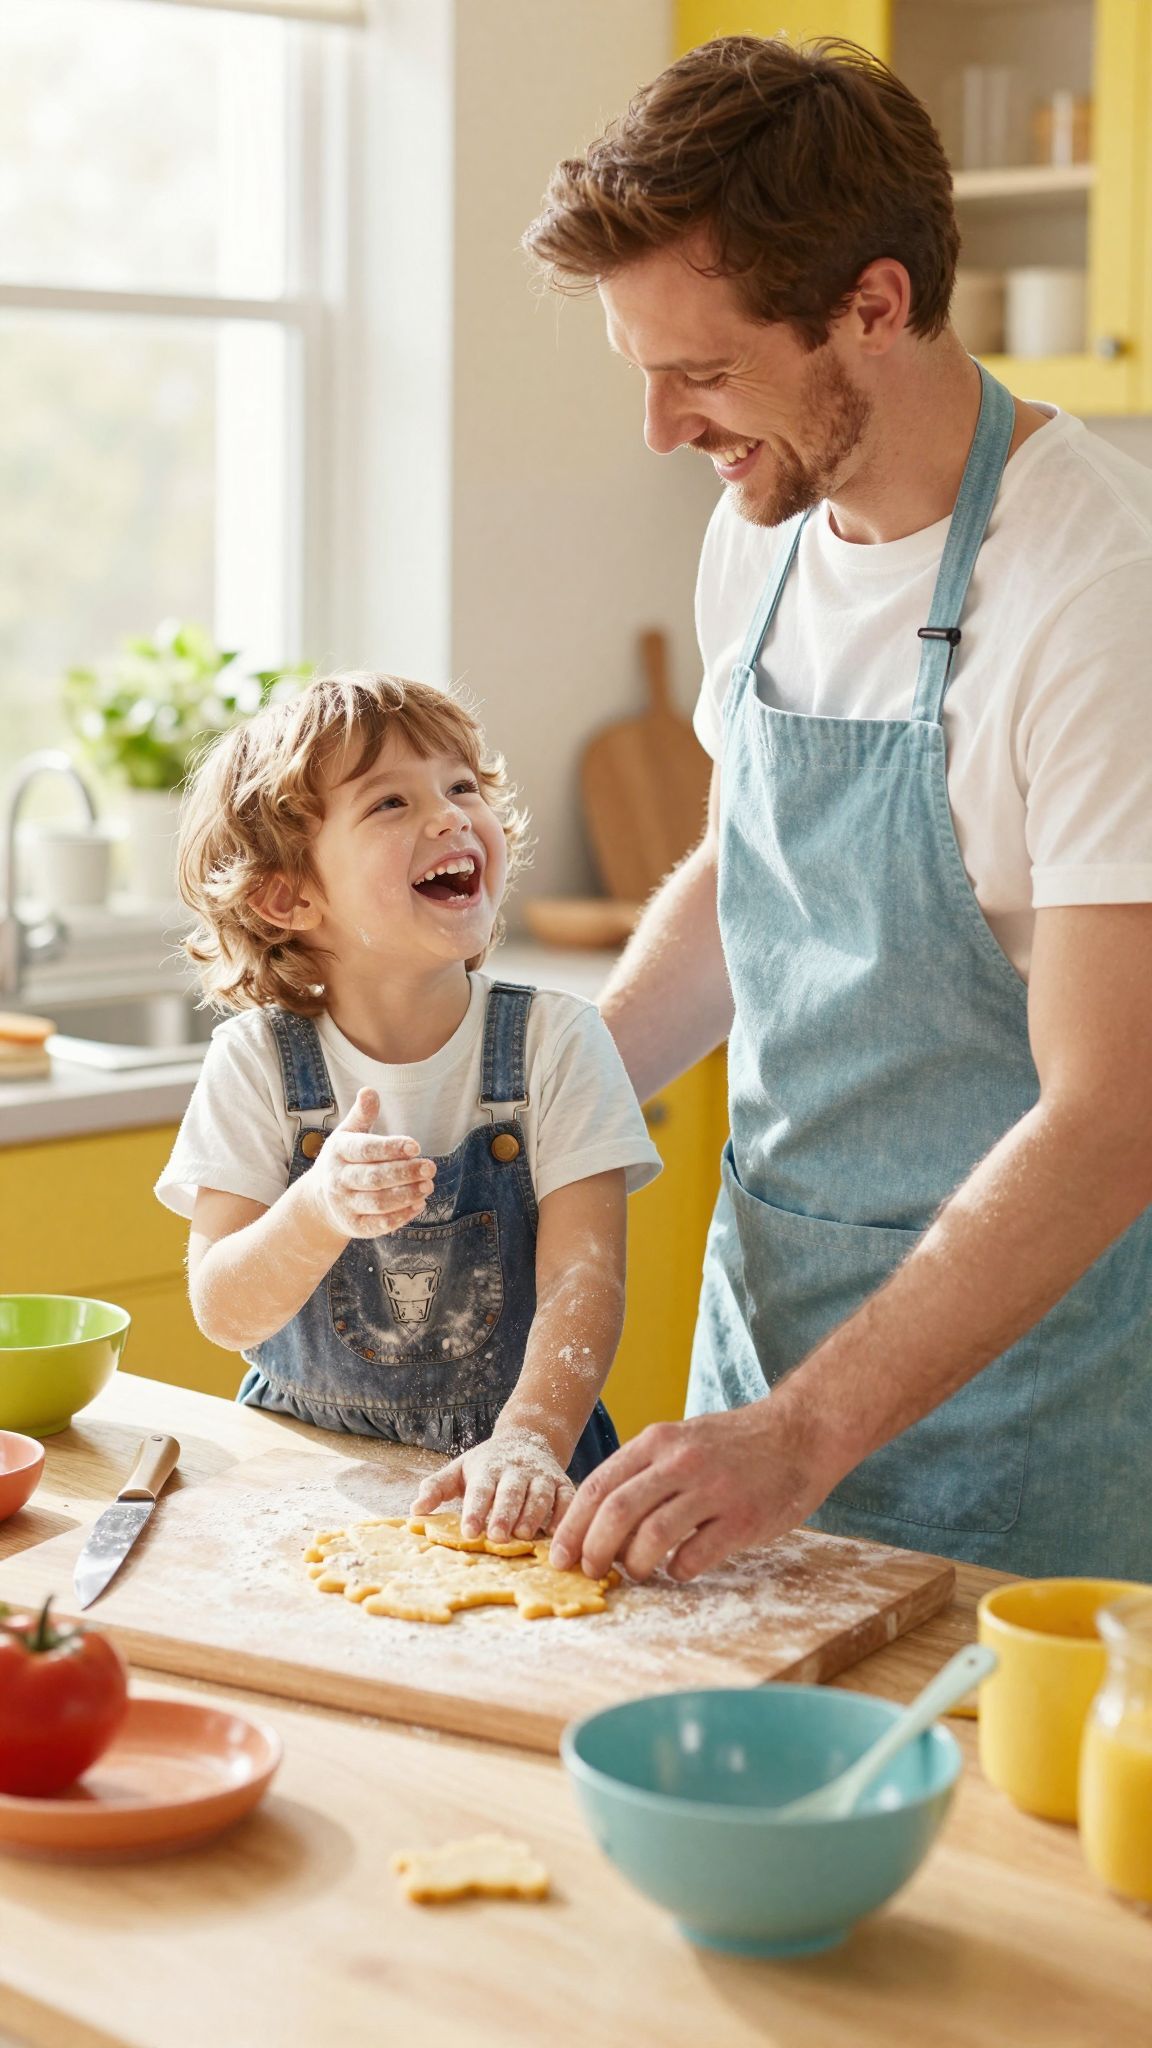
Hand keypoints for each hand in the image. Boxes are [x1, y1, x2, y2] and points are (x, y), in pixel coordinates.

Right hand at [307, 1088, 434, 1239]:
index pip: (365, 1150)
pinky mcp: (354, 1226)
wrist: (319, 1200)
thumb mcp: (348, 1134)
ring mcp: (345, 1205)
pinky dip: (400, 1217)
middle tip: (431, 1167)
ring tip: (428, 1185)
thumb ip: (362, 1115)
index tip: (416, 1146)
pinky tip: (419, 1204)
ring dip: (406, 1195)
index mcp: (339, 1152)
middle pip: (373, 1178)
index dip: (390, 1148)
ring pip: (377, 1203)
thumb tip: (369, 1090)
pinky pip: (378, 1225)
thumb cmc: (344, 1160)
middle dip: (404, 1173)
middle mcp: (338, 1180)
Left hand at [411, 1427, 574, 1544]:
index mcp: (489, 1468)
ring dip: (532, 1515)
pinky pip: (566, 1498)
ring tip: (522, 1535)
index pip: (481, 1489)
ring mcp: (541, 1476)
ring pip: (539, 1495)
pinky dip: (563, 1513)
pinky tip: (555, 1531)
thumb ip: (436, 1488)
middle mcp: (516, 1470)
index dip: (475, 1510)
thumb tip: (414, 1510)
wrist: (528, 1438)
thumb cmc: (488, 1464)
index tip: (468, 1531)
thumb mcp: (459, 1469)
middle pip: (511, 1492)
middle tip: (497, 1537)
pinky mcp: (562, 1483)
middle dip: (504, 1514)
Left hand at [548, 1400, 837, 1583]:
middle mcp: (680, 1462)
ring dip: (635, 1565)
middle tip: (591, 1572)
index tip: (561, 1554)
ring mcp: (712, 1490)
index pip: (598, 1486)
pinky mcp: (742, 1519)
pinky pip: (694, 1557)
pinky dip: (678, 1571)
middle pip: (617, 1513)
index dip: (573, 1525)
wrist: (801, 1433)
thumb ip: (644, 1471)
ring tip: (638, 1572)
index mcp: (658, 1441)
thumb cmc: (735, 1444)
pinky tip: (680, 1569)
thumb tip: (597, 1519)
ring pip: (651, 1538)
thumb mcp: (681, 1441)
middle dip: (594, 1551)